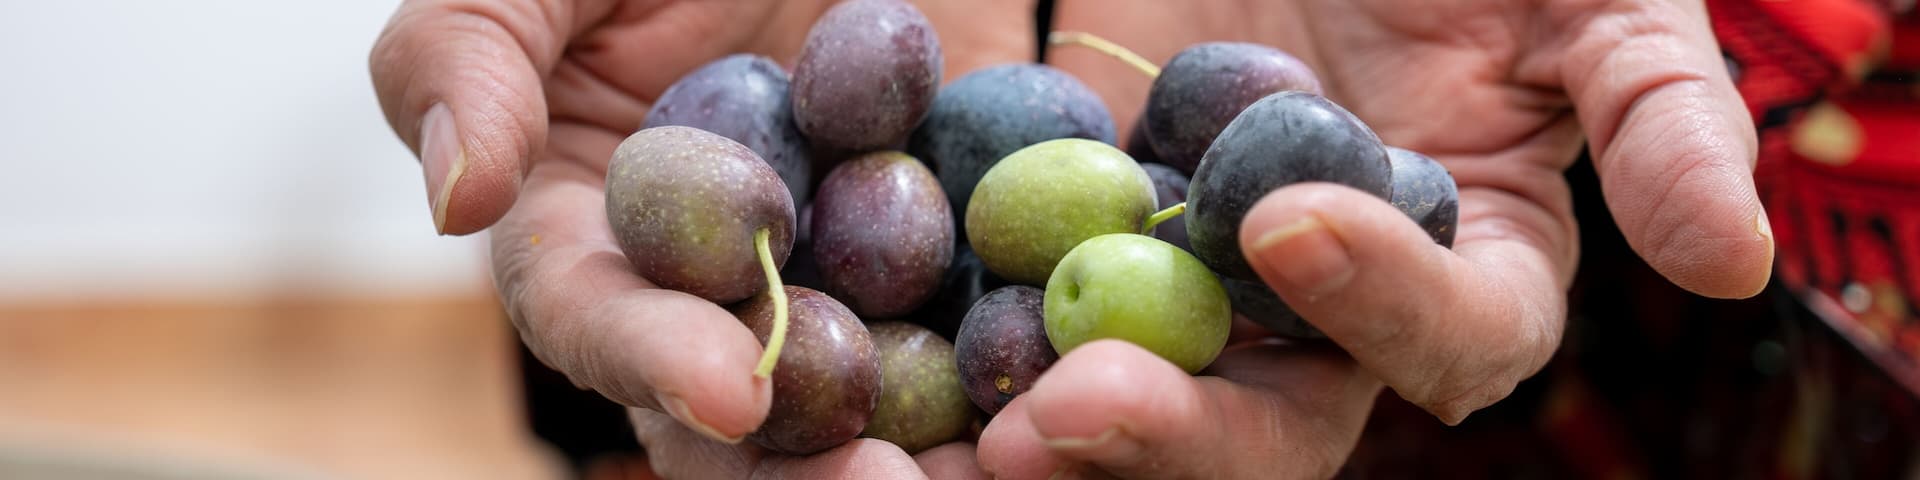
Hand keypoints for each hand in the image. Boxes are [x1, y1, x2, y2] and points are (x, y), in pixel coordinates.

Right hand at [369, 0, 1024, 476]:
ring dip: (942, 447)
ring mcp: (850, 272)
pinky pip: (1003, 312)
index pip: (602, 322)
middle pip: (751, 416)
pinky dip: (1045, 354)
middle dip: (811, 467)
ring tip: (1006, 467)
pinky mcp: (964, 239)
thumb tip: (463, 200)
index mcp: (595, 237)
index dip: (656, 361)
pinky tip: (1103, 382)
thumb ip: (467, 60)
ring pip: (887, 391)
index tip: (729, 388)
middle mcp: (721, 287)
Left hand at [978, 0, 1770, 476]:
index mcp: (1473, 266)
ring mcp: (1199, 284)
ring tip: (963, 439)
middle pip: (1267, 423)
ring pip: (1132, 397)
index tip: (1287, 221)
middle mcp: (1330, 310)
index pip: (1454, 338)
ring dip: (1049, 431)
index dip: (1384, 304)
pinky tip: (879, 355)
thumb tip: (1732, 263)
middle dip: (1174, 432)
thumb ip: (1657, 107)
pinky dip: (961, 342)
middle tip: (1067, 413)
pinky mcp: (1084, 236)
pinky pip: (1022, 309)